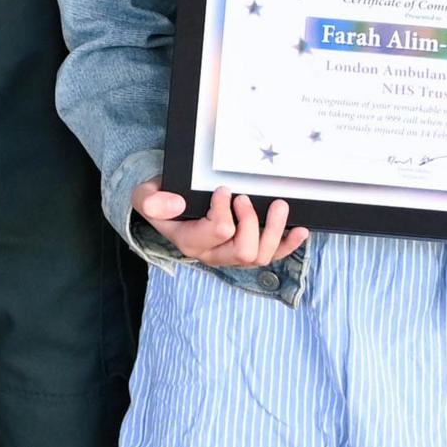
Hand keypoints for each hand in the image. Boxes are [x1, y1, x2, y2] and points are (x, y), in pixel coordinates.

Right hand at [136, 186, 309, 270]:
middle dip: (251, 222)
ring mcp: (231, 255)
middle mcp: (213, 254)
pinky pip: (272, 256)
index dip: (224, 210)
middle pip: (244, 251)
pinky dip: (288, 245)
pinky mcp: (246, 251)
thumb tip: (174, 204)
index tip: (222, 190)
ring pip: (260, 256)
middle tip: (245, 198)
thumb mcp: (146, 197)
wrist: (166, 208)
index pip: (218, 232)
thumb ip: (151, 201)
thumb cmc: (160, 200)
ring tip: (279, 206)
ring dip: (274, 231)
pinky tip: (300, 230)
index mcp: (191, 241)